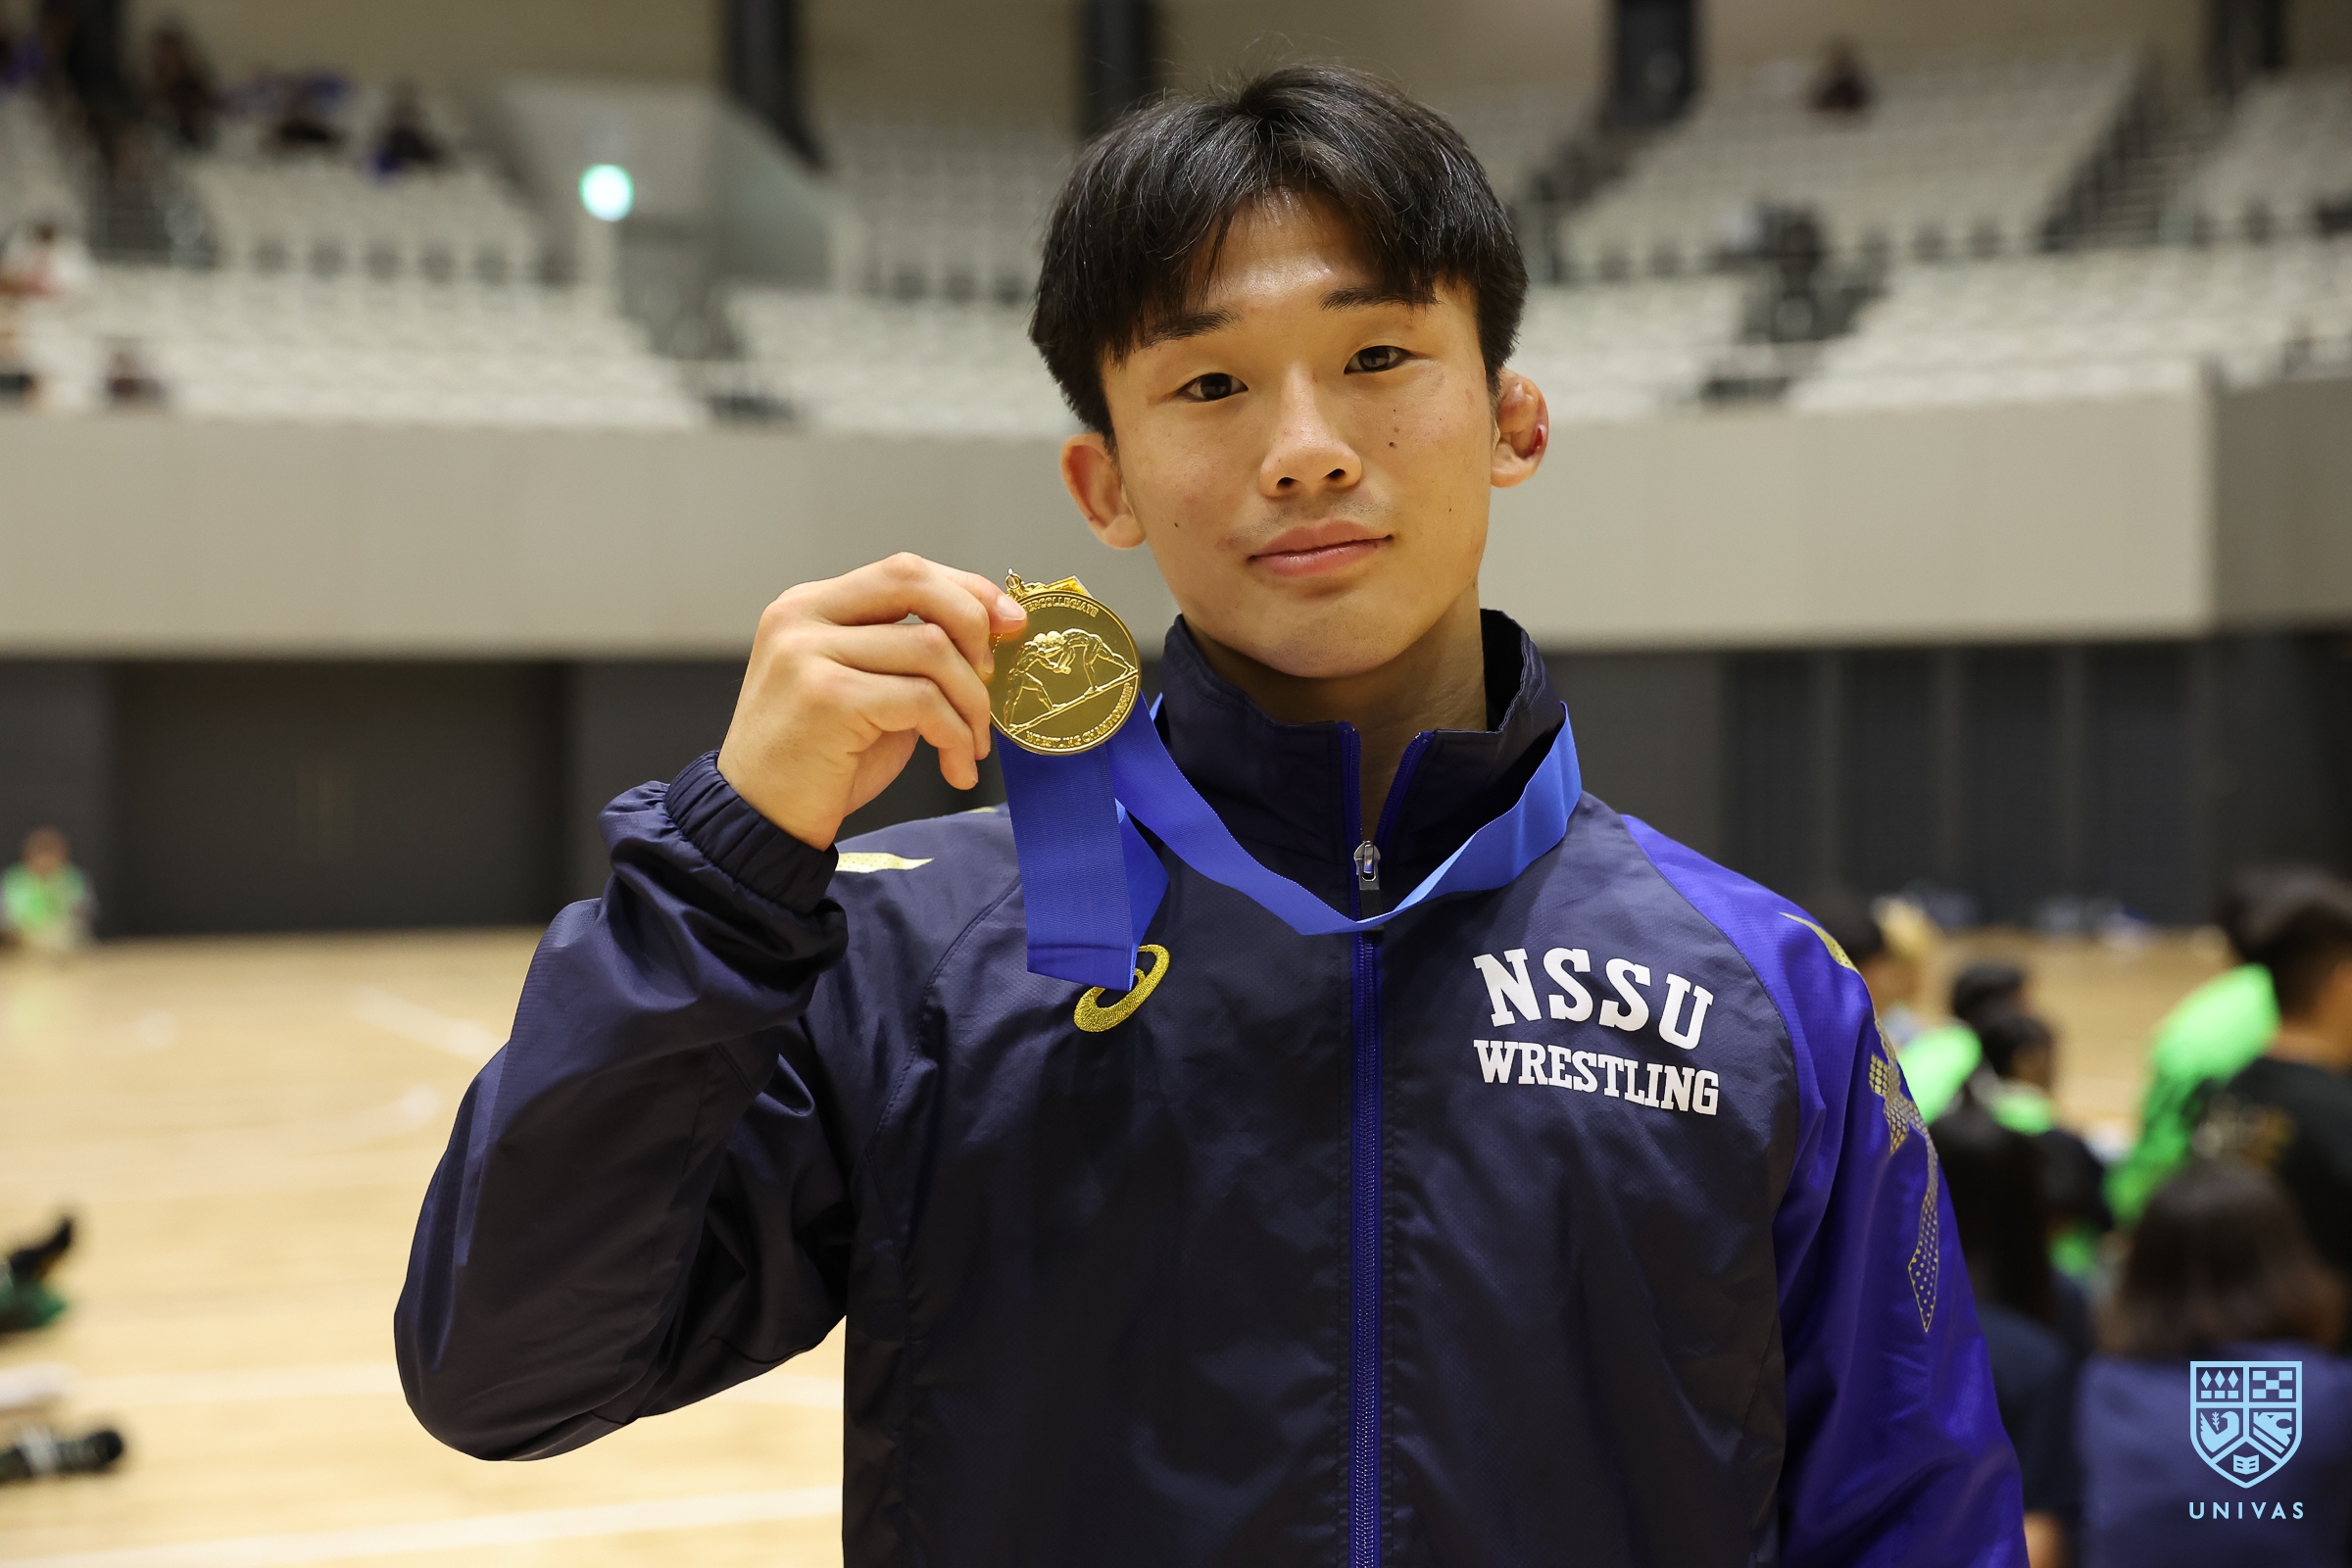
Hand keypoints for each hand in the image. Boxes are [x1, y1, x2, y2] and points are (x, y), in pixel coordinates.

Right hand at [716, 554, 1026, 848]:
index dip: (966, 590)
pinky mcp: (826, 697)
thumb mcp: (867, 692)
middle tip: (990, 679)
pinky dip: (955, 735)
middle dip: (973, 625)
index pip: (903, 571)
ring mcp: (809, 653)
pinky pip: (922, 700)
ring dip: (971, 703)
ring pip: (930, 648)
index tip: (1009, 623)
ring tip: (972, 745)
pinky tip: (956, 767)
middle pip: (915, 583)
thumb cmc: (817, 763)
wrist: (761, 822)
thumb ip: (908, 657)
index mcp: (811, 606)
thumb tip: (991, 634)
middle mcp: (803, 617)